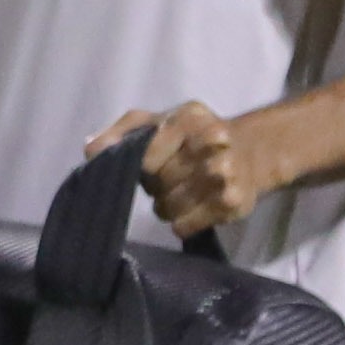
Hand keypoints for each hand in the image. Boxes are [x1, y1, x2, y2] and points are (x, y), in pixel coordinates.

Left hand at [94, 100, 291, 238]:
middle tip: (172, 176)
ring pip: (166, 209)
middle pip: (155, 184)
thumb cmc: (194, 135)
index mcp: (188, 118)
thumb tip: (90, 149)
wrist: (254, 151)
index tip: (151, 163)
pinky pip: (182, 226)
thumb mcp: (160, 120)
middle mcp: (211, 143)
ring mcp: (224, 174)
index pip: (145, 157)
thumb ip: (123, 131)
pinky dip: (183, 221)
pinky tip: (197, 206)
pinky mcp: (232, 204)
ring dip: (167, 205)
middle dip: (156, 185)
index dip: (142, 166)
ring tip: (184, 190)